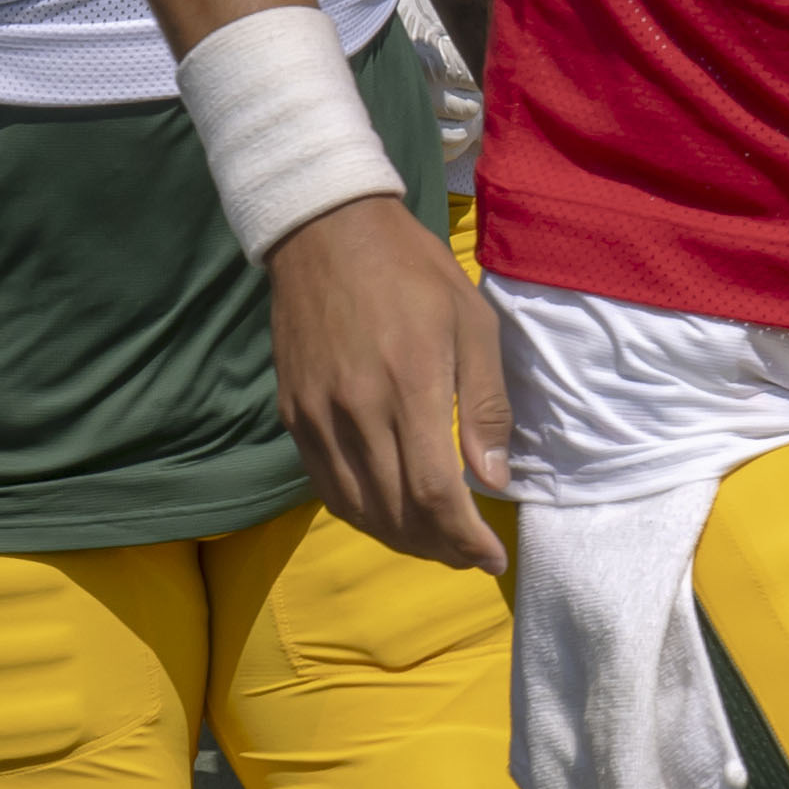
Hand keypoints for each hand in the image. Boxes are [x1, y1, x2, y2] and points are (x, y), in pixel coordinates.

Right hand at [264, 195, 503, 574]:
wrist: (325, 232)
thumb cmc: (412, 271)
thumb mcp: (472, 323)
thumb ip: (484, 406)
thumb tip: (494, 480)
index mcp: (409, 386)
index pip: (434, 493)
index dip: (465, 539)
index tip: (492, 557)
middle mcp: (356, 411)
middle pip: (396, 513)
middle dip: (440, 548)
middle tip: (469, 554)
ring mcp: (318, 416)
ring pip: (358, 509)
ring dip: (400, 540)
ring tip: (435, 544)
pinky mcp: (293, 413)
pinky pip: (326, 486)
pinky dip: (360, 514)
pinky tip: (387, 515)